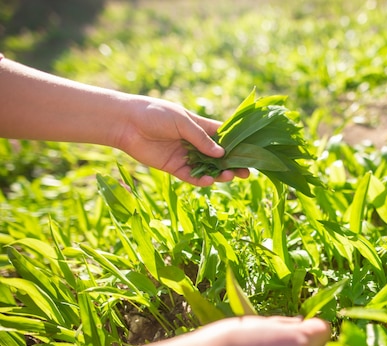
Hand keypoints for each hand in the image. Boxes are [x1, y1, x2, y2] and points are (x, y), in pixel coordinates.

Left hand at [116, 96, 248, 185]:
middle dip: (233, 164)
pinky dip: (201, 180)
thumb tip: (221, 154)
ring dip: (219, 173)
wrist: (126, 123)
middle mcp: (195, 142)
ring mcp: (185, 155)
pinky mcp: (173, 167)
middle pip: (219, 156)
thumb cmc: (154, 113)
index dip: (237, 144)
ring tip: (229, 177)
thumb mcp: (182, 121)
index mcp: (199, 126)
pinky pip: (191, 176)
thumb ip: (200, 138)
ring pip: (208, 168)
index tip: (251, 152)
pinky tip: (209, 180)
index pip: (223, 135)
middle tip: (246, 172)